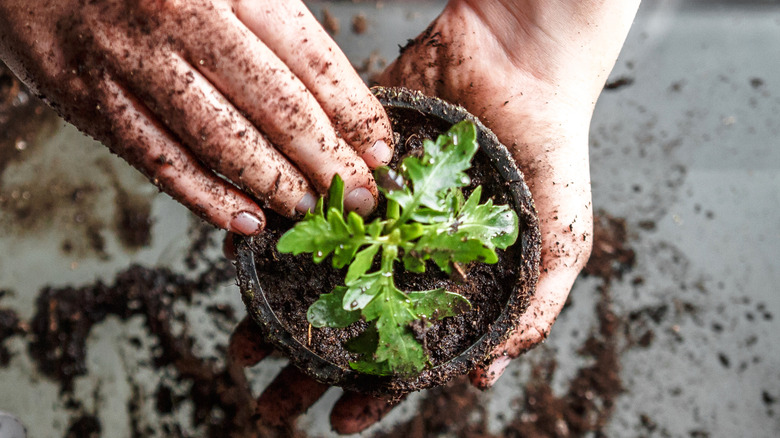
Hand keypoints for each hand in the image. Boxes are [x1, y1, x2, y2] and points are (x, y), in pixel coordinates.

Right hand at [0, 0, 392, 234]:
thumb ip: (271, 24)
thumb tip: (334, 99)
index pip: (311, 60)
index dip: (355, 113)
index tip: (381, 152)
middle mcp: (183, 19)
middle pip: (278, 108)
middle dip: (330, 162)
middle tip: (362, 199)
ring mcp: (132, 63)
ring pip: (224, 142)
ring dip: (278, 186)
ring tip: (315, 212)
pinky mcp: (91, 101)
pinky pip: (161, 162)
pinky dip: (207, 199)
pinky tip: (246, 220)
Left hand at [228, 1, 639, 432]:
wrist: (523, 62)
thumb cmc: (553, 152)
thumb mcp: (562, 242)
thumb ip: (533, 310)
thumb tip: (485, 376)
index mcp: (445, 280)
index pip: (403, 348)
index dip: (372, 391)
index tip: (336, 422)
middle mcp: (400, 252)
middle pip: (346, 319)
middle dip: (307, 361)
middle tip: (267, 393)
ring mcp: (371, 212)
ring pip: (312, 270)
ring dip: (275, 306)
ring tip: (241, 340)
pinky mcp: (349, 166)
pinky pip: (303, 203)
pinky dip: (273, 229)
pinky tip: (242, 257)